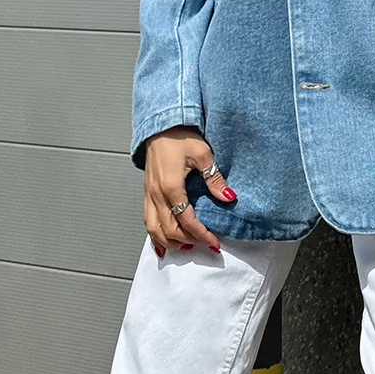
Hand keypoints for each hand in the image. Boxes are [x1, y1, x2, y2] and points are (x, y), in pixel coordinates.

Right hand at [144, 126, 234, 256]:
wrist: (160, 126)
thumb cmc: (179, 136)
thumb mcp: (202, 153)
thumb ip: (214, 178)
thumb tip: (227, 196)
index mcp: (171, 186)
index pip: (187, 220)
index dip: (201, 234)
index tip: (213, 241)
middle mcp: (157, 194)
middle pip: (169, 229)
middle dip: (188, 241)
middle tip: (204, 245)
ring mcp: (149, 194)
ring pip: (154, 229)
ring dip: (170, 242)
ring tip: (186, 248)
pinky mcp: (147, 192)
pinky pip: (147, 219)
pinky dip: (154, 235)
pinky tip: (162, 242)